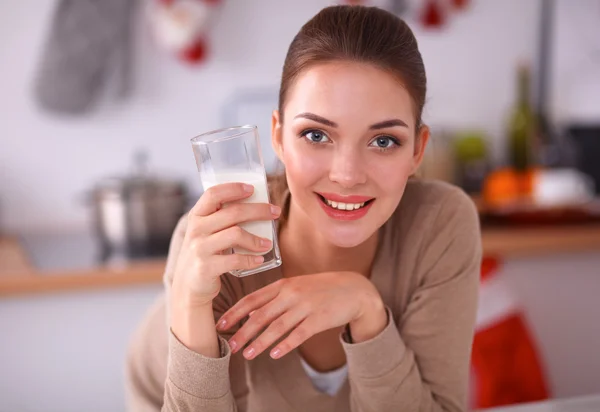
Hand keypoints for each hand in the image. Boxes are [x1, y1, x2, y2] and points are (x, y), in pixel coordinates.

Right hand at [171, 182, 280, 308]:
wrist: (187, 287)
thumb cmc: (204, 254)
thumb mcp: (204, 232)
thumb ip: (220, 219)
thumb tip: (254, 203)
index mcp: (196, 216)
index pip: (213, 194)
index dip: (233, 188)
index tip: (252, 189)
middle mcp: (196, 230)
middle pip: (233, 212)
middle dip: (259, 210)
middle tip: (275, 212)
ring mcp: (199, 248)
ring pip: (235, 234)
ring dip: (257, 239)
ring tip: (268, 244)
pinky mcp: (206, 268)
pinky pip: (235, 260)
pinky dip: (251, 260)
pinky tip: (259, 260)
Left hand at [217, 272, 387, 359]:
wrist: (355, 290)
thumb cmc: (322, 289)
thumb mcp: (296, 287)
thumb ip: (273, 299)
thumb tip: (250, 315)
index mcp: (283, 284)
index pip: (252, 299)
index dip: (235, 313)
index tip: (222, 325)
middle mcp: (292, 293)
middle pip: (261, 315)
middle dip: (243, 332)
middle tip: (231, 346)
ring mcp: (306, 306)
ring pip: (278, 326)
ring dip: (260, 342)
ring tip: (248, 354)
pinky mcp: (319, 319)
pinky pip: (299, 334)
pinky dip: (286, 344)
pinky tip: (275, 354)